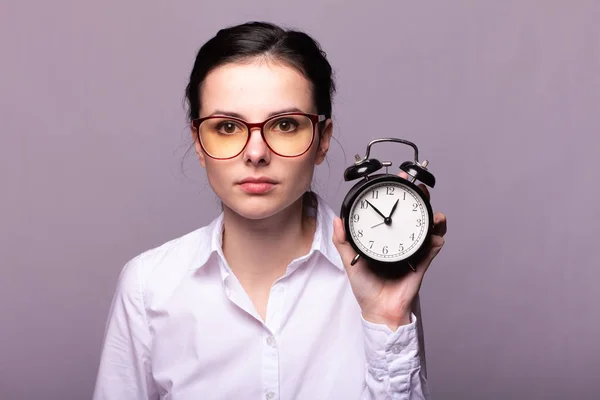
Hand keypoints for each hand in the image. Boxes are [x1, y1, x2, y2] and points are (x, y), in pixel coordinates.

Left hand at [332, 172, 446, 330]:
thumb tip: (338, 219)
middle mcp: (400, 240)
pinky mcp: (422, 262)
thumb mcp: (349, 261)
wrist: (379, 309)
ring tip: (433, 212)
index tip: (397, 179)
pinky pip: (432, 248)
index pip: (391, 211)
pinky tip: (435, 235)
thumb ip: (342, 240)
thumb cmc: (365, 286)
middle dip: (419, 199)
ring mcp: (412, 250)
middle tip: (417, 188)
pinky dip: (436, 239)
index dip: (395, 194)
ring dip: (433, 217)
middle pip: (413, 214)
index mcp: (384, 237)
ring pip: (428, 228)